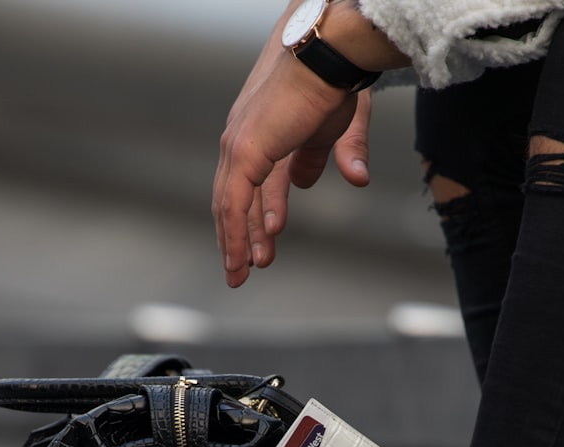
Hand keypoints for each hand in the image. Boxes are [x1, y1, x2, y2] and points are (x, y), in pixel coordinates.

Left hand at [212, 51, 368, 287]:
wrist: (331, 56)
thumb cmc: (333, 83)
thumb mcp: (330, 132)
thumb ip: (317, 159)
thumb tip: (305, 185)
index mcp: (258, 137)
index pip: (247, 188)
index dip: (252, 221)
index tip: (259, 250)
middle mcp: (241, 141)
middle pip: (233, 200)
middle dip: (237, 239)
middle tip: (241, 272)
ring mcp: (239, 145)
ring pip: (230, 206)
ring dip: (236, 243)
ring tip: (242, 273)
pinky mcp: (244, 151)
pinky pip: (234, 202)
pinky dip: (237, 231)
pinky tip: (244, 255)